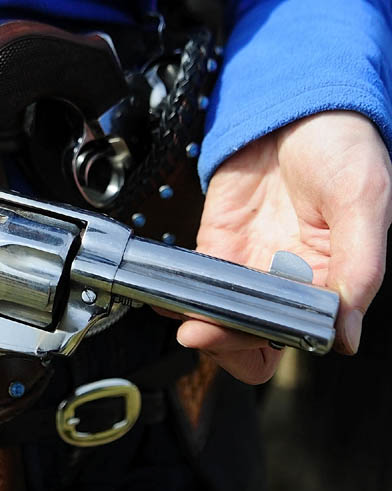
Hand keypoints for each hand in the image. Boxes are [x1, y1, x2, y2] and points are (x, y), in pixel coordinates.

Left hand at [178, 111, 391, 383]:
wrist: (298, 106)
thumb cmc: (342, 146)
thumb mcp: (363, 201)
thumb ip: (359, 267)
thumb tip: (346, 335)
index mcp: (331, 279)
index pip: (298, 336)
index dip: (270, 344)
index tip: (245, 336)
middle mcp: (289, 280)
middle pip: (253, 338)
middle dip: (226, 344)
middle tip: (204, 333)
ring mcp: (251, 264)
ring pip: (220, 317)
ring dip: (198, 323)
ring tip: (183, 316)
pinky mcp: (219, 244)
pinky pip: (195, 281)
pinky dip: (178, 293)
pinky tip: (166, 295)